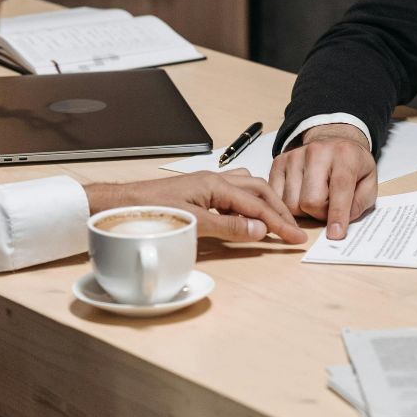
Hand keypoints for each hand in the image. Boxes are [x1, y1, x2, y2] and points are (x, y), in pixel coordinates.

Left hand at [86, 172, 307, 243]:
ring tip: (277, 220)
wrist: (120, 205)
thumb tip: (259, 229)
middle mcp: (213, 179)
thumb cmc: (150, 211)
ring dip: (265, 202)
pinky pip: (233, 192)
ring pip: (246, 187)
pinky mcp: (198, 192)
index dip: (279, 222)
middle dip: (278, 209)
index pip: (257, 204)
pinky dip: (248, 203)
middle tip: (294, 229)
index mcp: (215, 184)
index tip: (296, 237)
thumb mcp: (193, 224)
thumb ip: (228, 226)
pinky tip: (247, 215)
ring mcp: (206, 184)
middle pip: (258, 190)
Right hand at [268, 124, 377, 239]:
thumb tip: (339, 223)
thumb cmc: (352, 165)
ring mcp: (295, 155)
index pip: (339, 190)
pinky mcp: (279, 162)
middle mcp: (317, 152)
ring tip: (315, 199)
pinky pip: (276, 196)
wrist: (333, 141)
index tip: (335, 234)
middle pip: (310, 201)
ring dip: (304, 211)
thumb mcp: (370, 182)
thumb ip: (359, 203)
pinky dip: (288, 205)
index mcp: (345, 155)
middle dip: (320, 214)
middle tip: (328, 207)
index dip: (337, 215)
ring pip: (291, 203)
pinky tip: (299, 196)